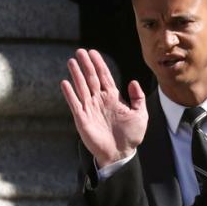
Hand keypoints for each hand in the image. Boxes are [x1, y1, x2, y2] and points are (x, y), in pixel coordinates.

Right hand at [60, 48, 147, 166]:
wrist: (120, 154)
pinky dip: (70, 93)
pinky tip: (65, 82)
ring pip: (82, 87)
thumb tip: (132, 81)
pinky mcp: (82, 118)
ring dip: (76, 74)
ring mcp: (90, 108)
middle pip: (91, 78)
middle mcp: (100, 100)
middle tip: (80, 51)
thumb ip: (138, 98)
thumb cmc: (131, 136)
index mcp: (113, 98)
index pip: (104, 76)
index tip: (93, 52)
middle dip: (86, 64)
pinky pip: (75, 103)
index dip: (99, 64)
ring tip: (71, 61)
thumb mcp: (141, 115)